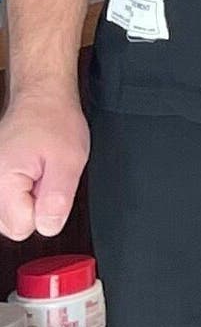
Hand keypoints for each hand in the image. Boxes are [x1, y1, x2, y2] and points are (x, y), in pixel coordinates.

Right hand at [0, 92, 88, 242]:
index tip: (50, 185)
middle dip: (35, 207)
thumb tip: (48, 227)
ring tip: (39, 173)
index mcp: (3, 183)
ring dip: (28, 200)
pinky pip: (7, 203)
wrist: (40, 98)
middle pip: (12, 226)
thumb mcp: (69, 160)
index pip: (22, 228)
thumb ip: (57, 199)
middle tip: (46, 177)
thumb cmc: (53, 121)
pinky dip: (21, 192)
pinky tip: (30, 173)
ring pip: (9, 217)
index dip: (45, 211)